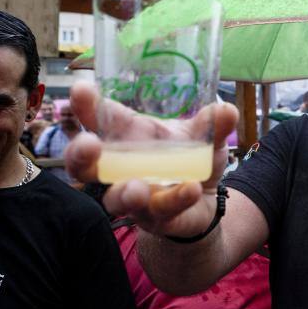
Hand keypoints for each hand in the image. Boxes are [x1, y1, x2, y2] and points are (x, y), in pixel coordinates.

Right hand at [64, 81, 237, 237]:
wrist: (205, 202)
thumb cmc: (189, 161)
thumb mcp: (204, 138)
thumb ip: (213, 125)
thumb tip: (227, 110)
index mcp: (128, 139)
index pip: (100, 120)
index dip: (86, 105)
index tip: (80, 89)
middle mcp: (122, 169)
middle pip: (85, 165)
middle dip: (80, 156)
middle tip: (89, 145)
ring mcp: (136, 197)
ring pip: (116, 199)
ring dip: (123, 193)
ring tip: (135, 187)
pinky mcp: (157, 219)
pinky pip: (161, 212)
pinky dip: (175, 200)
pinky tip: (190, 189)